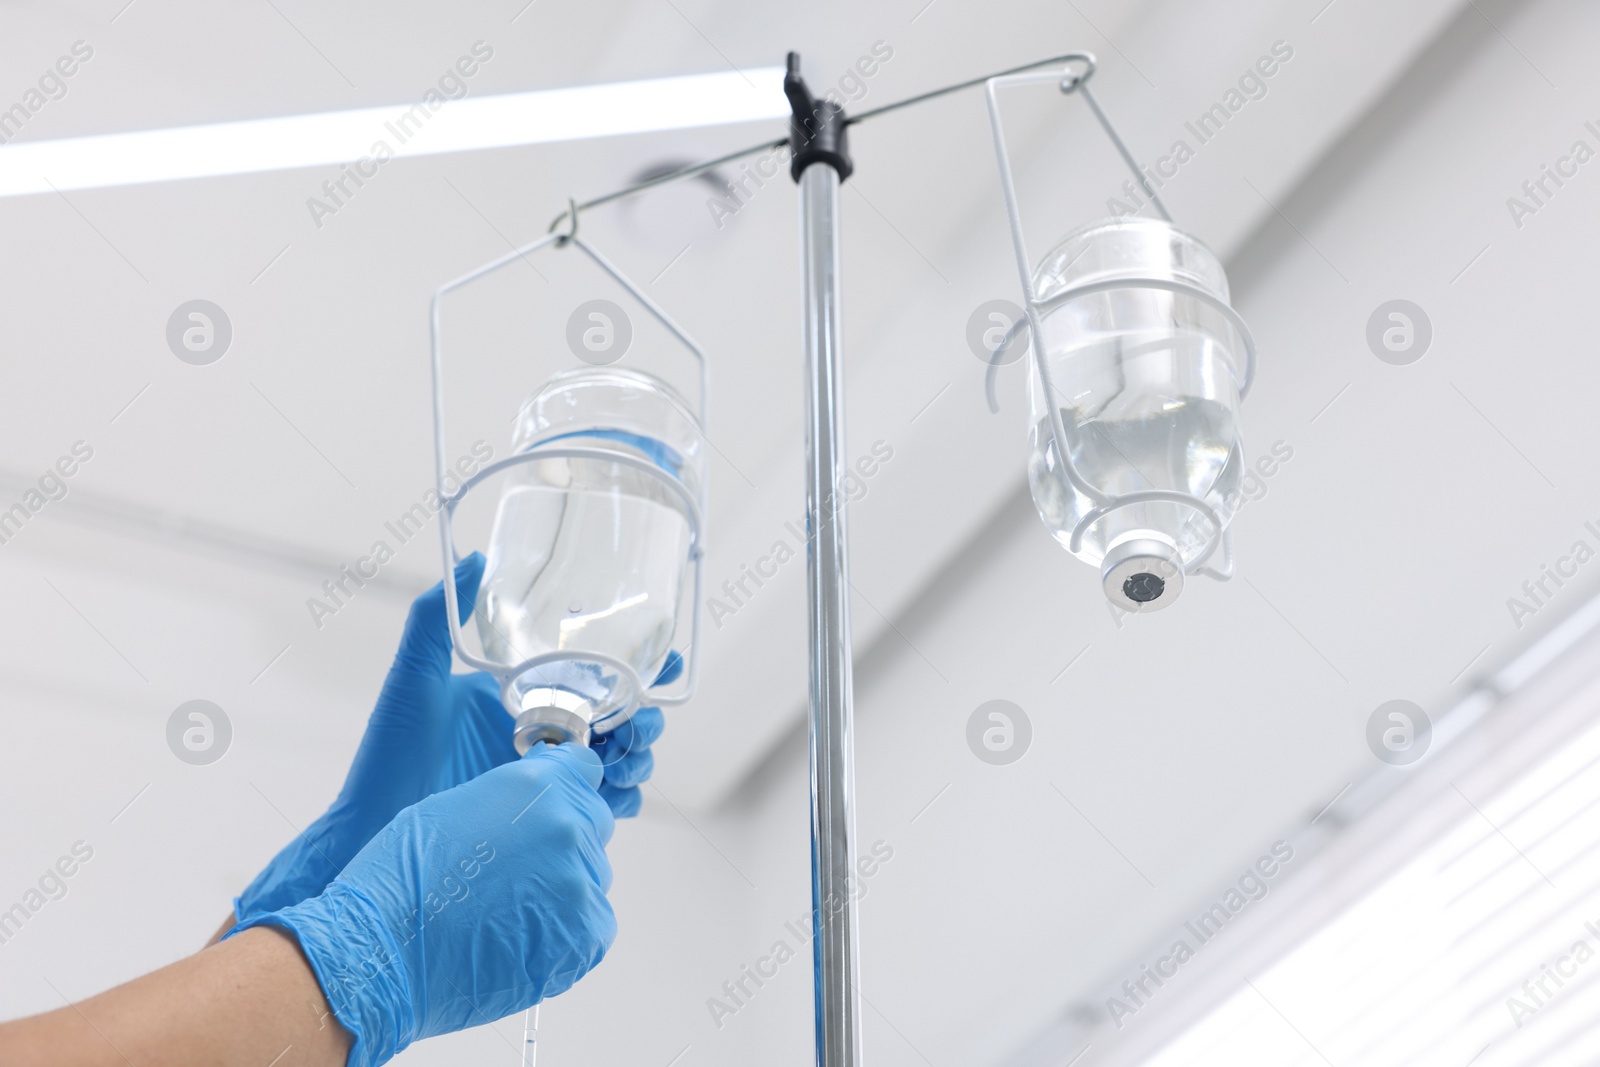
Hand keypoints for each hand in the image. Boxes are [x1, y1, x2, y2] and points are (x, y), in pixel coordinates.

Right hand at [231, 744, 616, 1066]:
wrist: (383, 951)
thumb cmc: (402, 879)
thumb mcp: (453, 808)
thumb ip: (510, 801)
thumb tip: (536, 806)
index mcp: (535, 786)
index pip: (583, 770)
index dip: (565, 789)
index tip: (550, 809)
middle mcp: (567, 826)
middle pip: (592, 825)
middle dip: (562, 842)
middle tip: (516, 872)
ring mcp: (579, 882)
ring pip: (591, 877)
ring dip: (561, 889)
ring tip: (506, 912)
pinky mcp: (583, 935)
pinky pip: (594, 925)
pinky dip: (566, 933)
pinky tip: (520, 939)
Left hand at [235, 555, 677, 920]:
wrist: (372, 833)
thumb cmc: (387, 756)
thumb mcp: (415, 679)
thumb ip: (438, 618)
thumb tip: (475, 559)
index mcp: (519, 696)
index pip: (591, 674)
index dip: (639, 669)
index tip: (669, 662)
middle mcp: (539, 734)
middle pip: (617, 720)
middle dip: (645, 719)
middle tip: (641, 724)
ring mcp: (544, 778)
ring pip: (617, 762)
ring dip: (638, 758)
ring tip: (627, 759)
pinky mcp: (544, 817)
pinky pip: (600, 808)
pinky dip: (621, 801)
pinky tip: (618, 797)